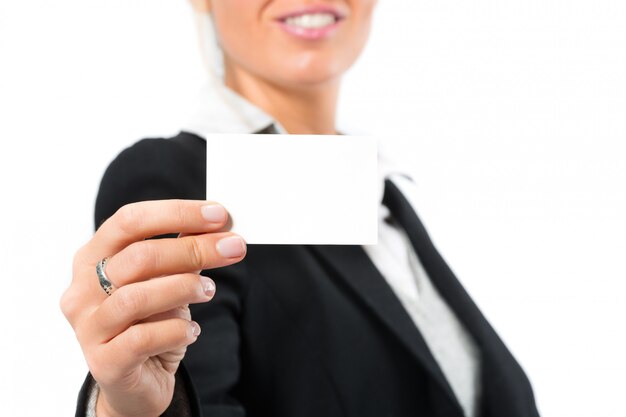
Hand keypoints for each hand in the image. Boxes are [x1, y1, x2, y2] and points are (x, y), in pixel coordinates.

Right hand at [60, 200, 246, 416]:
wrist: (136, 384)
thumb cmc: (150, 323)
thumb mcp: (167, 281)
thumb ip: (184, 251)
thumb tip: (218, 223)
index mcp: (92, 258)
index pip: (130, 221)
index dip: (177, 213)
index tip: (219, 215)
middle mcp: (82, 290)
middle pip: (139, 256)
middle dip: (194, 249)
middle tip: (233, 249)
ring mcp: (88, 327)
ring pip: (137, 297)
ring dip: (184, 288)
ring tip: (209, 290)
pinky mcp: (104, 362)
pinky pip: (142, 339)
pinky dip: (176, 330)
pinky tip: (192, 330)